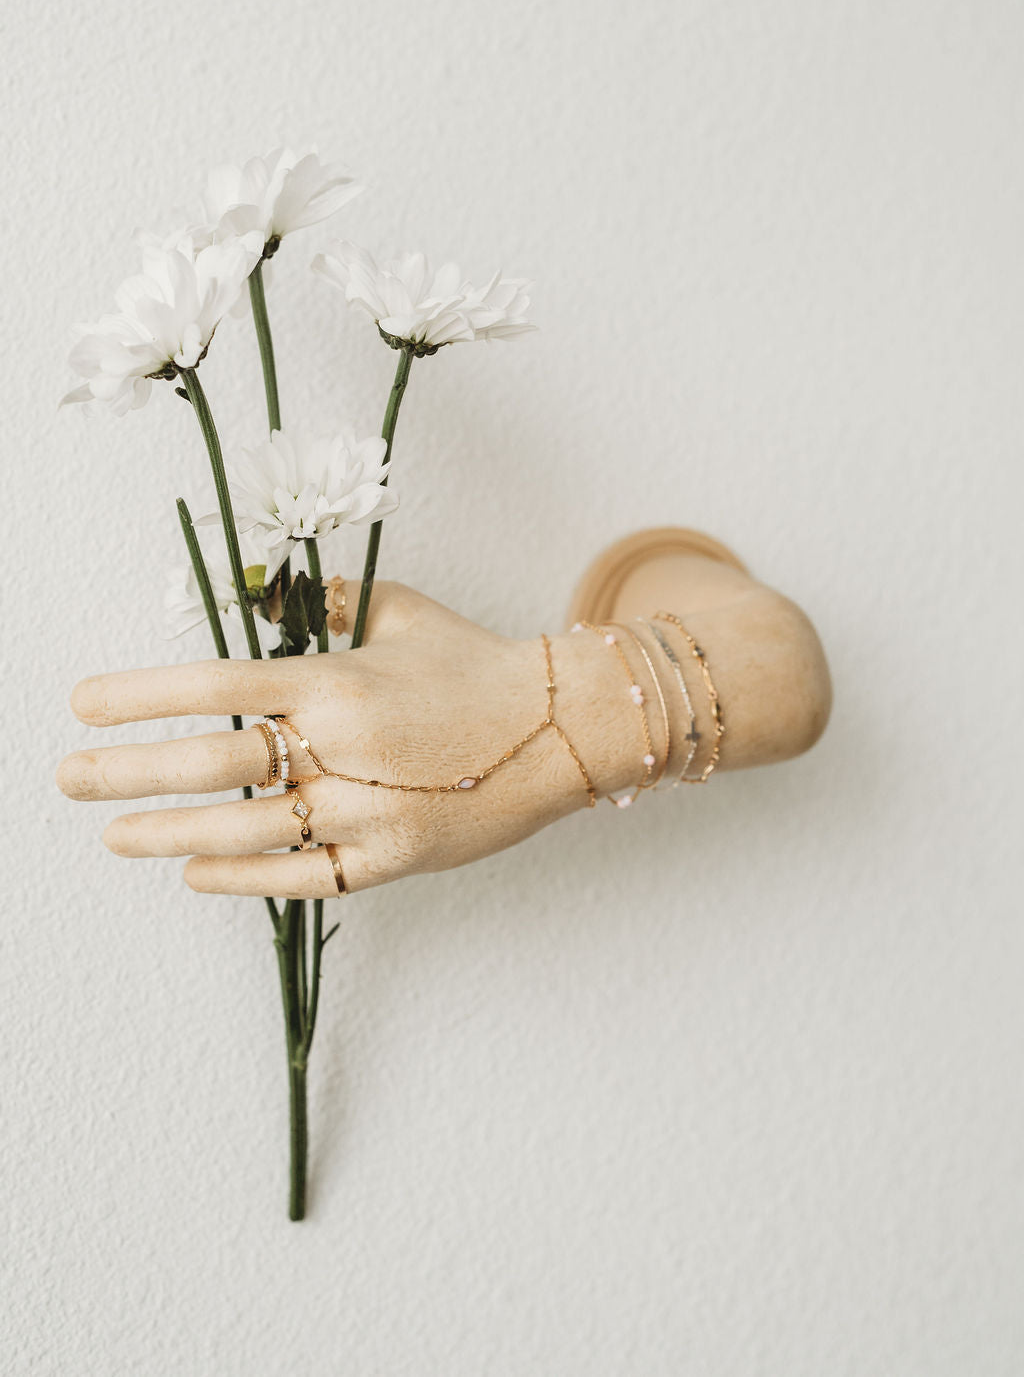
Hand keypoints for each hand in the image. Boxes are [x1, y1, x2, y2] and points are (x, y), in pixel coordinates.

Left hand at [56, 583, 631, 896]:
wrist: (561, 726)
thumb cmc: (476, 663)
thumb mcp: (402, 613)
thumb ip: (330, 602)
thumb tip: (265, 594)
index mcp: (337, 679)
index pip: (217, 683)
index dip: (142, 696)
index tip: (84, 704)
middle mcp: (341, 746)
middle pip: (214, 762)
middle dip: (128, 771)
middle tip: (70, 776)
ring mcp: (366, 809)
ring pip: (245, 829)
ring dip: (169, 831)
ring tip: (115, 834)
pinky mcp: (391, 859)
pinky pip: (301, 878)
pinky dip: (241, 878)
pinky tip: (194, 872)